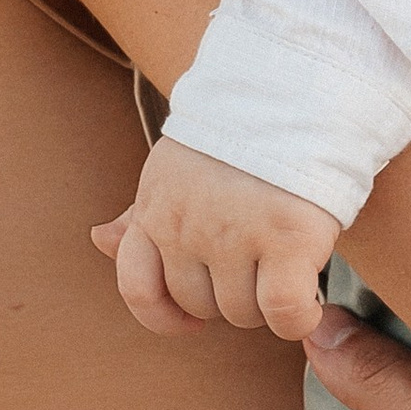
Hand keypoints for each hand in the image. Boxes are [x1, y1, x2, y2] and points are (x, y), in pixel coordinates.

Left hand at [94, 132, 339, 342]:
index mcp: (157, 208)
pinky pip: (284, 312)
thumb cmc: (239, 136)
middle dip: (229, 299)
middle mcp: (187, 226)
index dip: (164, 316)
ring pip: (242, 313)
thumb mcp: (176, 167)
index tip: (193, 319)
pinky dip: (298, 320)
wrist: (296, 89)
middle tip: (260, 270)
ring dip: (267, 306)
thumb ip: (142, 214)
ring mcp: (236, 234)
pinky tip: (311, 300)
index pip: (137, 288)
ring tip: (287, 269)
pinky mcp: (288, 239)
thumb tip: (99, 241)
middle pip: (200, 306)